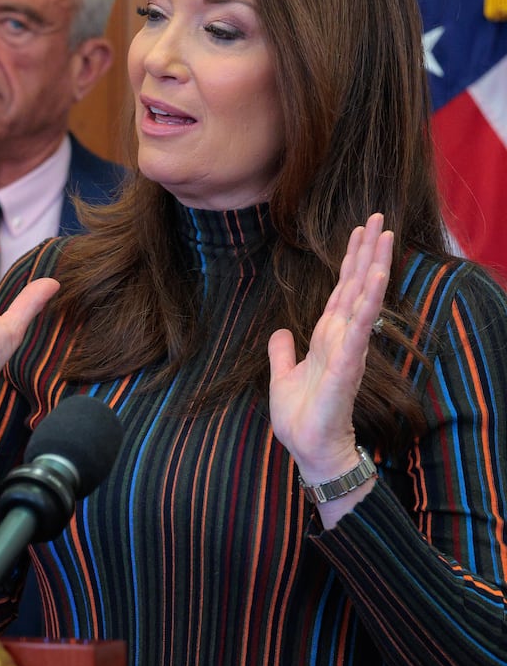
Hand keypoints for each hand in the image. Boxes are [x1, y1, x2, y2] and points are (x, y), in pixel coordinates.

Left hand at [268, 212, 392, 486]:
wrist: (309, 448)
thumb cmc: (301, 418)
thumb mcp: (283, 376)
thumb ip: (283, 352)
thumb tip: (281, 332)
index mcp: (327, 338)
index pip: (341, 291)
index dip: (350, 261)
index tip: (360, 232)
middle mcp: (342, 338)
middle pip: (357, 285)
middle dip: (367, 251)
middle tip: (379, 217)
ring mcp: (348, 348)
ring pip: (364, 299)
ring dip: (374, 266)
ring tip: (384, 235)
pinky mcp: (348, 363)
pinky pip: (361, 326)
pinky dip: (368, 301)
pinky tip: (375, 277)